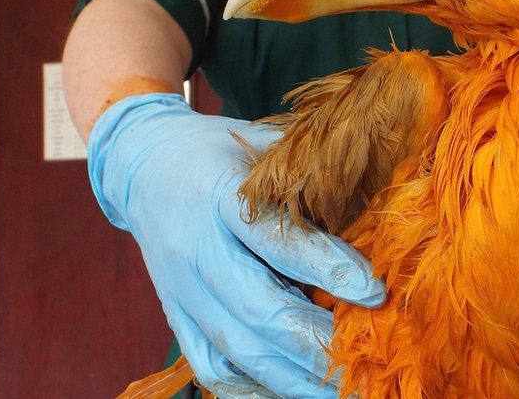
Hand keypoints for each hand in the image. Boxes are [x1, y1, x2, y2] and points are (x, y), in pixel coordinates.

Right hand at [88, 93, 385, 397]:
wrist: (143, 165)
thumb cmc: (221, 151)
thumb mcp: (263, 144)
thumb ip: (309, 177)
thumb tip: (375, 210)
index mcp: (217, 194)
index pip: (274, 239)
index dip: (326, 267)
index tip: (375, 291)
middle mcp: (194, 248)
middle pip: (257, 308)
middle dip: (316, 340)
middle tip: (366, 359)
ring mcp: (180, 290)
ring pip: (238, 348)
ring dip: (295, 377)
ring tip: (345, 390)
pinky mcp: (176, 317)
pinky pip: (212, 367)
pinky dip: (255, 388)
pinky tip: (296, 390)